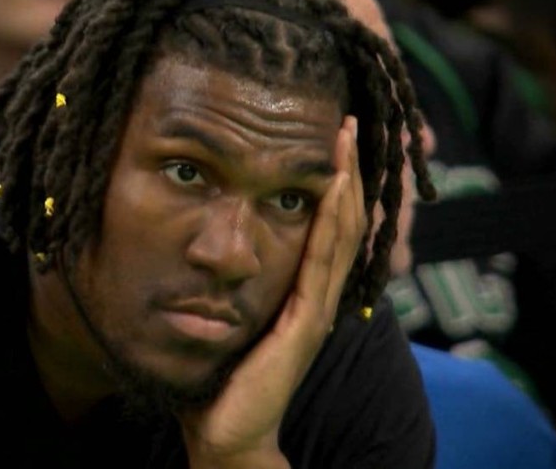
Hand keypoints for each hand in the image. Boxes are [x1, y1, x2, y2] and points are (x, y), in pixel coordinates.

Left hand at [178, 116, 367, 467]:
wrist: (224, 431)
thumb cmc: (220, 376)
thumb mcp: (228, 314)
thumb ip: (229, 283)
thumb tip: (206, 241)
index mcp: (301, 291)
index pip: (326, 226)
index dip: (334, 183)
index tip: (332, 140)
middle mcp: (317, 296)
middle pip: (343, 221)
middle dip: (348, 171)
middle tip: (349, 123)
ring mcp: (316, 309)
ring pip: (341, 234)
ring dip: (346, 183)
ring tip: (346, 139)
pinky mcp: (306, 323)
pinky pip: (323, 262)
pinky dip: (332, 221)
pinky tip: (334, 187)